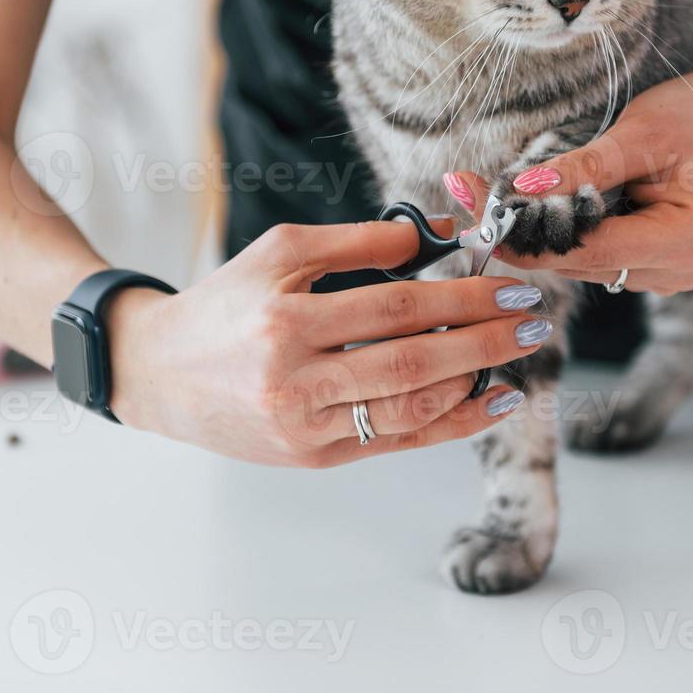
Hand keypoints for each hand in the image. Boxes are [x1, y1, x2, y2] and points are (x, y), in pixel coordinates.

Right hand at [107, 220, 549, 466]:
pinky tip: (488, 402)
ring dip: (474, 382)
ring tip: (515, 357)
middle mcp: (295, 381)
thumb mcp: (280, 252)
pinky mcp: (313, 458)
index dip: (463, 295)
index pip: (396, 306)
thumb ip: (360, 242)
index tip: (512, 284)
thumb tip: (438, 234)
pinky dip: (449, 423)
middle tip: (534, 320)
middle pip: (413, 360)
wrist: (159, 372)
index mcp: (285, 321)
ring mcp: (305, 427)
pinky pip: (396, 442)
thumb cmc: (224, 303)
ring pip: (409, 408)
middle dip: (484, 339)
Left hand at [447, 65, 692, 295]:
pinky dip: (561, 233)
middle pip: (579, 263)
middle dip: (523, 231)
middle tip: (466, 193)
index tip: (477, 213)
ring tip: (491, 195)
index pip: (590, 251)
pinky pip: (592, 257)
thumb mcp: (641, 133)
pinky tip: (532, 206)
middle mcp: (677, 272)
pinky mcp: (650, 268)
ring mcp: (664, 276)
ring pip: (578, 265)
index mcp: (684, 241)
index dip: (529, 238)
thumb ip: (585, 166)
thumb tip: (524, 189)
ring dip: (537, 233)